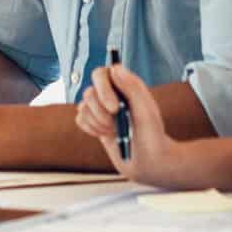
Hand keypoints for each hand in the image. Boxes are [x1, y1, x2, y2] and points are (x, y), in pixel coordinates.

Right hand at [77, 62, 176, 183]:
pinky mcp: (95, 122)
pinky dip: (91, 128)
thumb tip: (114, 68)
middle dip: (99, 111)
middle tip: (114, 125)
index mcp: (126, 85)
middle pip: (89, 91)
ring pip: (83, 106)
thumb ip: (131, 87)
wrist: (148, 163)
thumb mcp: (146, 112)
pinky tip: (105, 135)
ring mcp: (102, 108)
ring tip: (114, 131)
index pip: (102, 73)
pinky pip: (80, 119)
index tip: (114, 108)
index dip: (103, 88)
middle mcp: (112, 94)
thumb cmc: (152, 137)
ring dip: (97, 122)